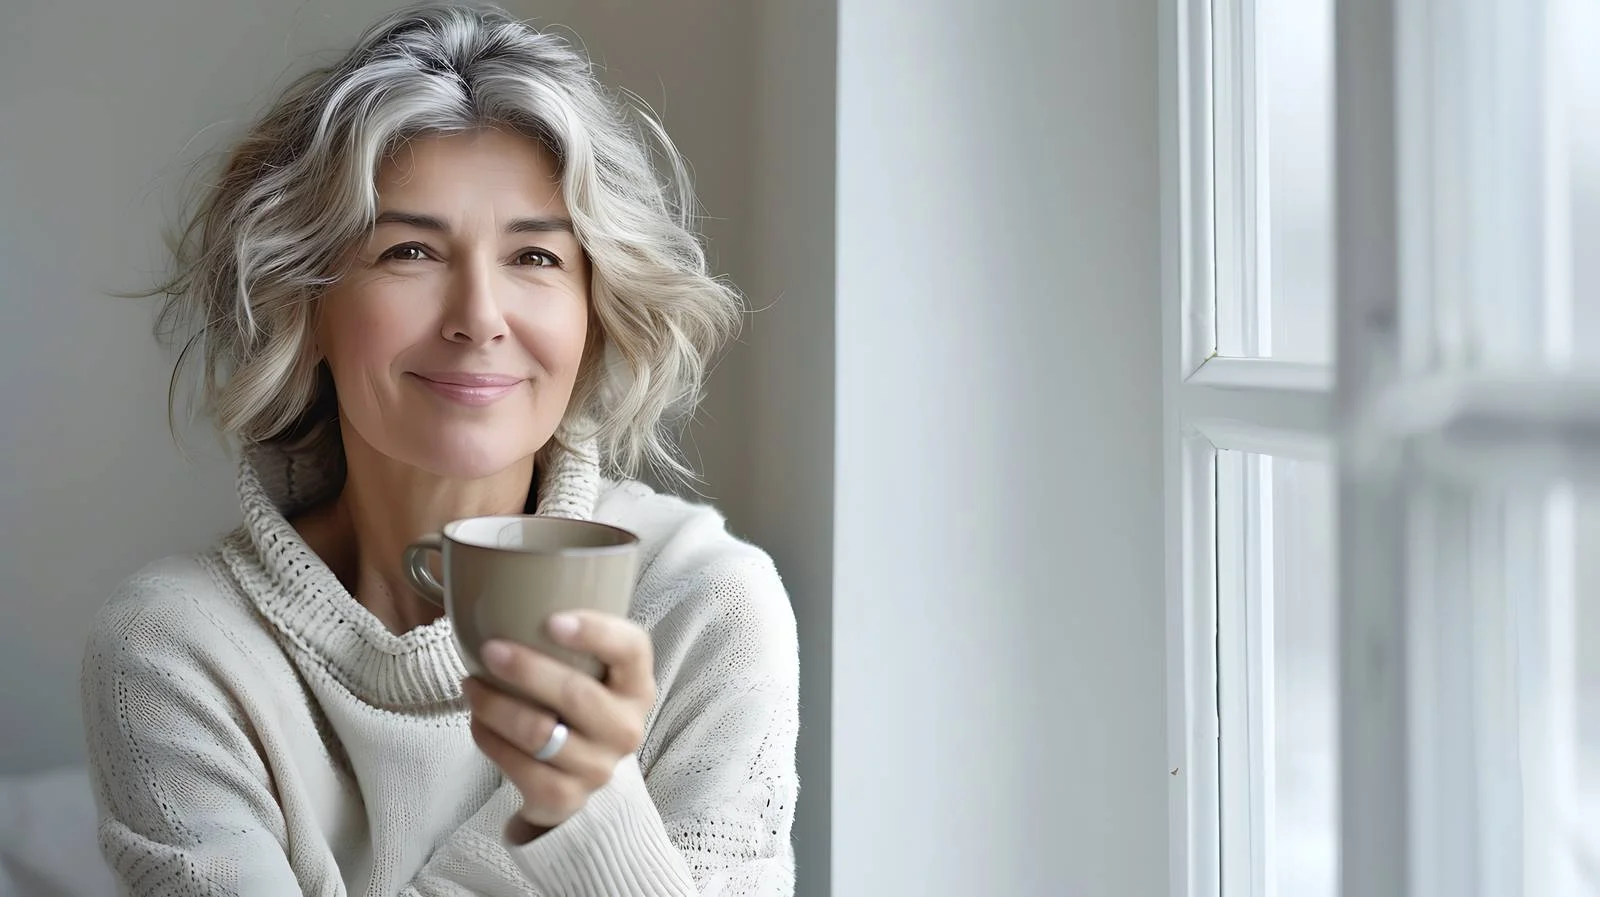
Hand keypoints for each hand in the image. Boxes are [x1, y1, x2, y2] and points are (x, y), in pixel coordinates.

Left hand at [463, 611, 655, 834]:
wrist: (571, 778)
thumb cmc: (571, 704)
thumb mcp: (584, 668)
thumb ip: (561, 631)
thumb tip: (492, 573)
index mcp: (636, 684)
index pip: (631, 649)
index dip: (596, 632)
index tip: (552, 619)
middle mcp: (626, 727)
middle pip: (577, 695)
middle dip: (526, 670)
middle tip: (489, 649)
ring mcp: (599, 767)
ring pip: (540, 733)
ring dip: (495, 705)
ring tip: (471, 685)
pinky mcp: (566, 798)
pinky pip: (520, 767)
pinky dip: (490, 740)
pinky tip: (478, 721)